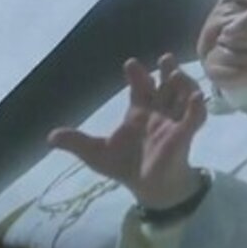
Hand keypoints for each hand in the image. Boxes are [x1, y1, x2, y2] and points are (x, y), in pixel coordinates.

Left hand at [49, 54, 207, 208]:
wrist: (148, 188)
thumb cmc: (126, 166)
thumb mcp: (97, 154)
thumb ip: (76, 143)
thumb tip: (49, 137)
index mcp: (139, 111)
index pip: (140, 86)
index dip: (137, 74)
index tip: (131, 64)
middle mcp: (158, 112)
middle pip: (166, 85)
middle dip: (168, 70)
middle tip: (166, 58)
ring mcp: (174, 122)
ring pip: (183, 95)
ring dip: (183, 83)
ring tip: (177, 74)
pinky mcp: (185, 136)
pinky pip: (195, 118)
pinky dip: (197, 107)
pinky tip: (196, 97)